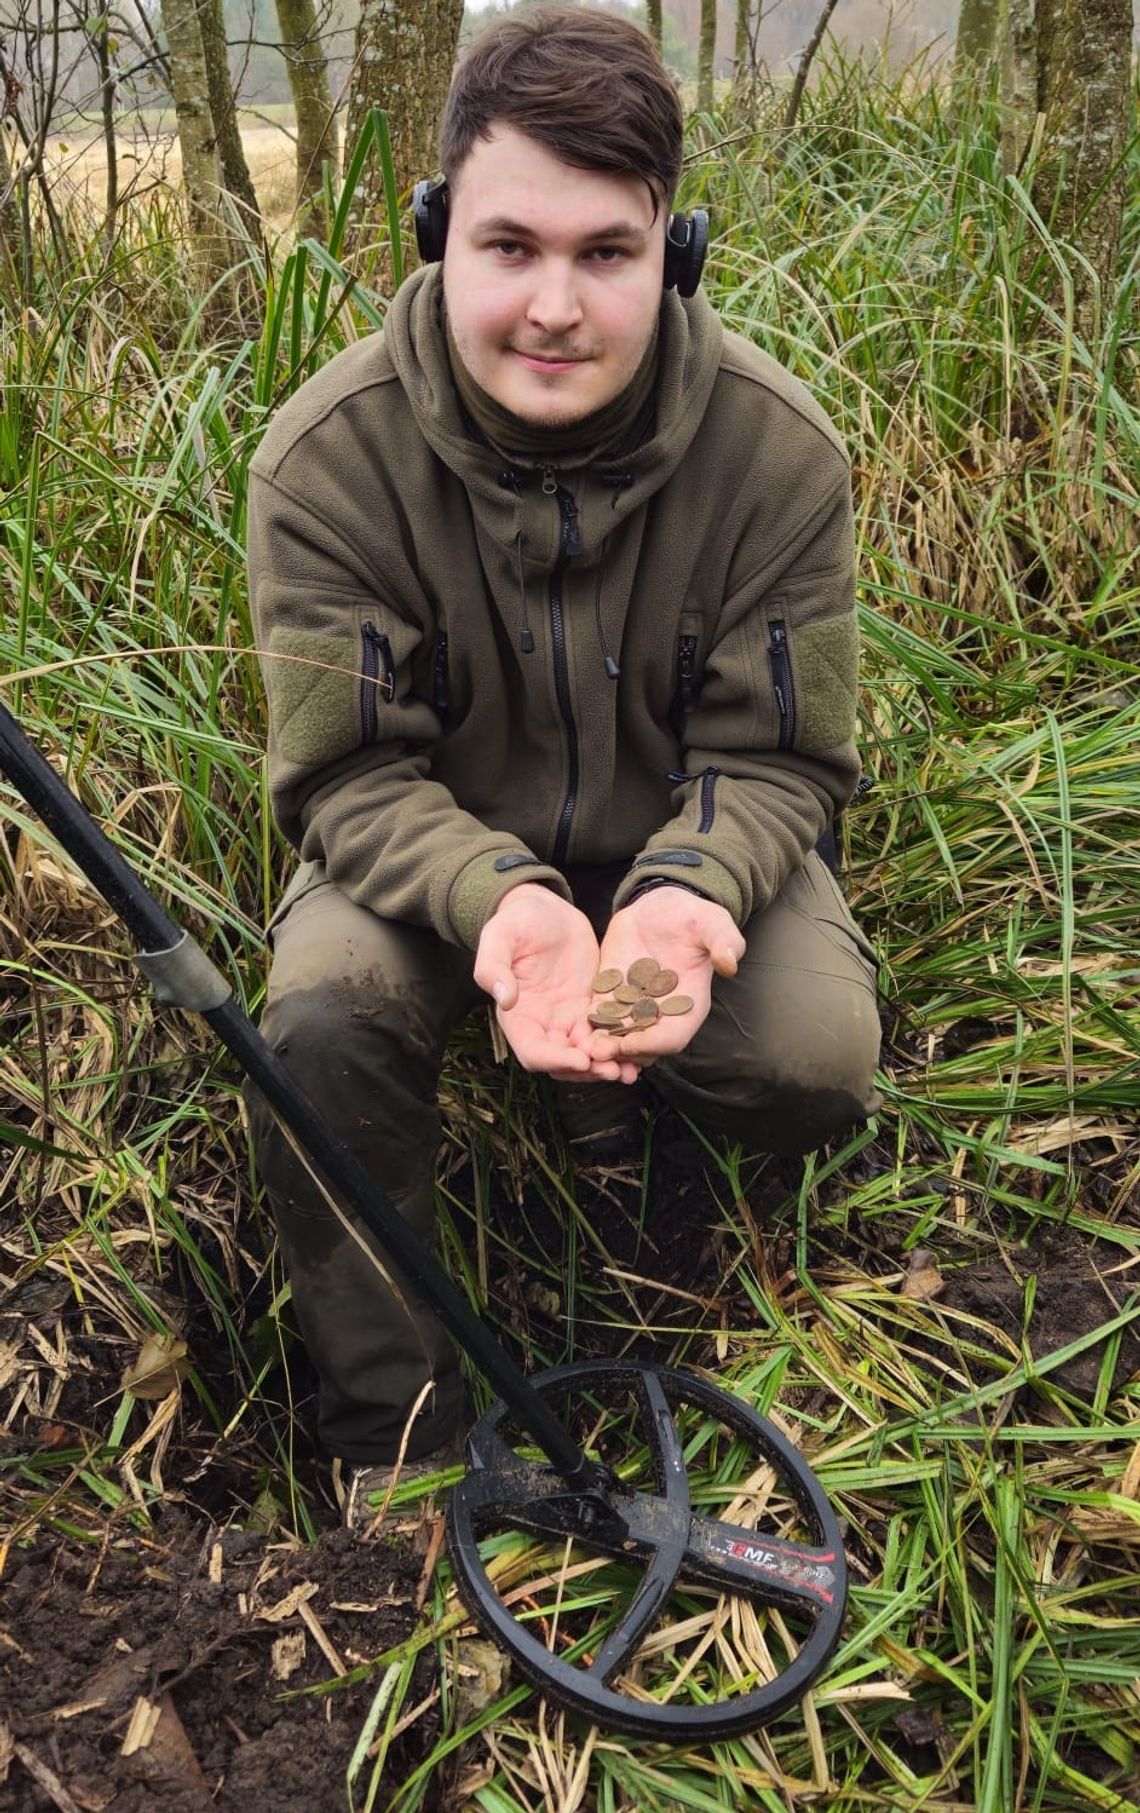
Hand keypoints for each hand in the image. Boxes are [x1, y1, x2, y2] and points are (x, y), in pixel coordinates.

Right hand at [474, 884, 634, 1081]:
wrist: (545, 909)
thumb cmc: (517, 920)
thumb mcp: (499, 935)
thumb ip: (493, 967)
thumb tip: (505, 999)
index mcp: (517, 1016)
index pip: (533, 1052)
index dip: (556, 1061)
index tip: (581, 1059)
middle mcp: (542, 1024)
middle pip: (563, 1063)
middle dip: (587, 1070)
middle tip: (614, 1070)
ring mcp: (567, 1018)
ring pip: (586, 1055)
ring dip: (605, 1065)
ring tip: (631, 1069)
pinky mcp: (589, 1007)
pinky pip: (603, 1034)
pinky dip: (618, 1046)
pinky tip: (639, 1049)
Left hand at [594, 887, 744, 1067]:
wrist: (661, 908)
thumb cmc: (692, 917)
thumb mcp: (711, 923)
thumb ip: (723, 941)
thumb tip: (730, 962)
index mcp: (688, 1004)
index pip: (673, 1036)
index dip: (654, 1043)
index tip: (631, 1043)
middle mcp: (661, 1012)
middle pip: (643, 1046)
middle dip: (623, 1053)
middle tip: (600, 1054)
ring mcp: (635, 1006)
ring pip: (618, 1037)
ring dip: (603, 1047)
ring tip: (584, 1049)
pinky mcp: (612, 994)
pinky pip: (600, 1017)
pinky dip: (589, 1028)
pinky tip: (573, 1032)